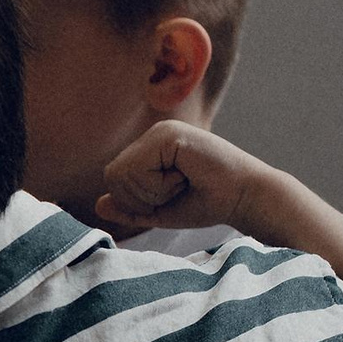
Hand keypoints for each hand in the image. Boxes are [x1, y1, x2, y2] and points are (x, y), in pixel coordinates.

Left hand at [94, 123, 281, 234]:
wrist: (244, 199)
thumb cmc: (206, 203)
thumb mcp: (159, 210)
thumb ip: (129, 208)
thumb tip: (98, 205)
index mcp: (149, 148)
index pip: (113, 178)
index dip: (135, 200)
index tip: (171, 195)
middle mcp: (153, 135)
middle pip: (112, 175)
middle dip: (142, 197)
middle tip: (178, 189)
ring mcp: (161, 131)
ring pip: (122, 173)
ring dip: (153, 191)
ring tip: (183, 182)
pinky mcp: (170, 134)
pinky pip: (139, 169)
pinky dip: (160, 185)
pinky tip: (186, 176)